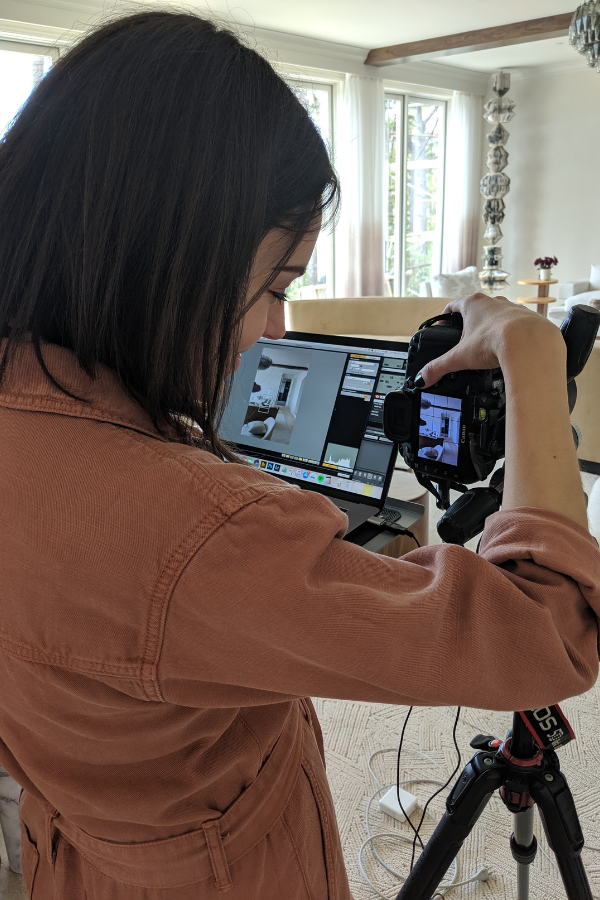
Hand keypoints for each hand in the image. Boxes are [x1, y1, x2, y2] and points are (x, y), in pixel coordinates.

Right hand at [416, 293, 562, 386]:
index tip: (443, 324)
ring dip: (491, 328)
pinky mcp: (529, 320)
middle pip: (477, 309)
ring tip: (487, 346)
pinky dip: (510, 336)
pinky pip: (516, 326)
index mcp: (473, 304)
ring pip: (498, 316)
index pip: (454, 304)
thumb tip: (422, 378)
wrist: (530, 343)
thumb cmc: (495, 340)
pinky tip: (508, 349)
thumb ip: (439, 367)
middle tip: (465, 341)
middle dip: (469, 324)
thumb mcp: (460, 357)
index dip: (446, 316)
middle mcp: (494, 302)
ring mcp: (513, 309)